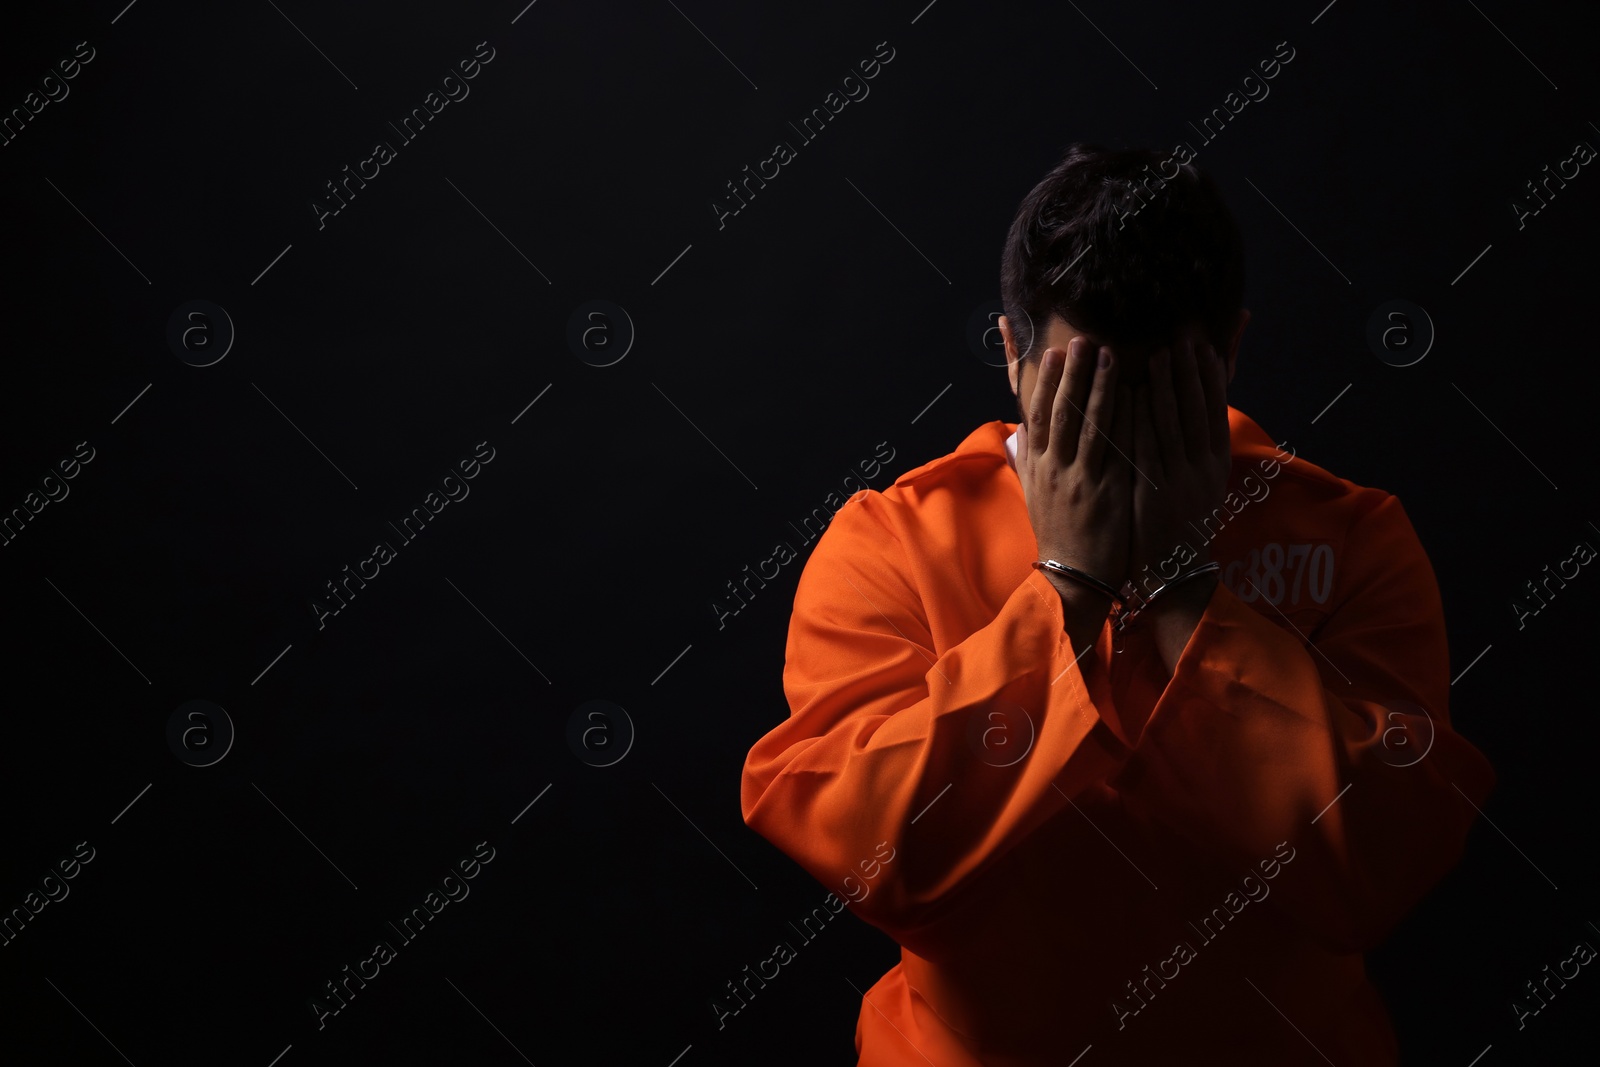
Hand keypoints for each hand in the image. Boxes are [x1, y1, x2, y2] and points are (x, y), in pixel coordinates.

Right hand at [1016, 336, 1133, 597]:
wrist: (1073, 575)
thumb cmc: (1059, 532)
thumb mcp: (1035, 493)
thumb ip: (1028, 460)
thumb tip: (1020, 429)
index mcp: (1036, 466)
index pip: (1035, 413)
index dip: (1041, 380)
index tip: (1048, 351)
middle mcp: (1052, 468)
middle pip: (1057, 411)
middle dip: (1068, 372)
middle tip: (1078, 339)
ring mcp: (1076, 478)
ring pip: (1083, 423)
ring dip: (1094, 385)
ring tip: (1104, 353)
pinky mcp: (1102, 491)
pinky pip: (1110, 447)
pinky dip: (1117, 417)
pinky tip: (1129, 394)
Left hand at [1125, 331, 1231, 597]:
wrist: (1173, 573)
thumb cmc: (1181, 526)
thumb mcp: (1198, 485)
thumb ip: (1196, 451)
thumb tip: (1193, 417)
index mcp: (1214, 464)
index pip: (1214, 410)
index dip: (1209, 377)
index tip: (1203, 346)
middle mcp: (1201, 467)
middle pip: (1197, 409)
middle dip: (1189, 370)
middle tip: (1182, 335)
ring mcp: (1177, 478)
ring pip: (1172, 423)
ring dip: (1165, 386)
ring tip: (1158, 354)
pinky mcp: (1152, 490)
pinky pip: (1146, 446)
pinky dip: (1140, 419)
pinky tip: (1132, 394)